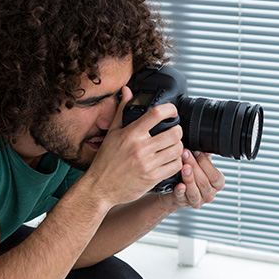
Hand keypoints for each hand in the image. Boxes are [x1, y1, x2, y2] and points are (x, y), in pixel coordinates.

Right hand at [87, 85, 184, 206]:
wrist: (100, 187)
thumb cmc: (105, 161)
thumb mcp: (112, 133)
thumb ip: (122, 111)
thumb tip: (127, 91)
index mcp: (131, 134)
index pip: (156, 114)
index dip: (170, 109)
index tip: (172, 111)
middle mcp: (141, 148)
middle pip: (174, 133)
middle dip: (178, 130)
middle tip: (175, 131)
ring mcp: (148, 164)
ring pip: (178, 150)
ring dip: (179, 147)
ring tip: (172, 146)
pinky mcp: (153, 178)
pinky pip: (175, 166)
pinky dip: (177, 162)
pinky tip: (170, 160)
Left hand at [161, 150, 224, 209]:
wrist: (175, 191)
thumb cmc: (191, 175)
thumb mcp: (201, 166)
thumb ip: (205, 157)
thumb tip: (205, 144)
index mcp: (217, 184)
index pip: (215, 176)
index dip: (205, 163)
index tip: (196, 151)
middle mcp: (209, 194)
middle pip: (204, 182)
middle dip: (194, 166)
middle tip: (185, 154)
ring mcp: (197, 201)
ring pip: (194, 191)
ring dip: (189, 178)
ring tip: (183, 166)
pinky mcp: (183, 203)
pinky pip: (182, 197)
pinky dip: (180, 191)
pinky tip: (179, 185)